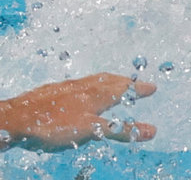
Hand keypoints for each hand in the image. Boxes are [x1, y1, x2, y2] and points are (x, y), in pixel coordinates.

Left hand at [0, 73, 156, 151]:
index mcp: (98, 95)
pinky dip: (90, 84)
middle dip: (125, 82)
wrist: (17, 120)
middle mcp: (85, 87)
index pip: (124, 89)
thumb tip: (151, 131)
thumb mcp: (92, 130)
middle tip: (136, 82)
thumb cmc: (55, 125)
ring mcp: (68, 88)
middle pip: (110, 81)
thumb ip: (121, 130)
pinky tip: (81, 90)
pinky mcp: (54, 91)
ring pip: (94, 81)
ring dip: (109, 81)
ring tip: (114, 81)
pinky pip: (79, 84)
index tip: (152, 87)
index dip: (138, 89)